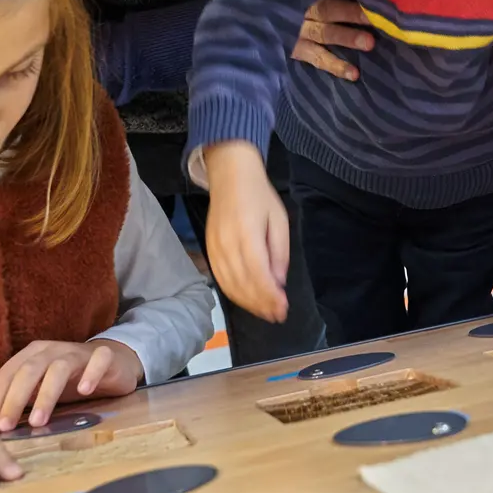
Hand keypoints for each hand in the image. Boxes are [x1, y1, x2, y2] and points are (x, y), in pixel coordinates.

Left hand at [0, 338, 143, 431]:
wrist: (113, 363)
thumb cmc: (71, 381)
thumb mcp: (42, 390)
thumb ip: (23, 403)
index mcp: (31, 356)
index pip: (7, 375)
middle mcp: (51, 350)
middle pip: (28, 371)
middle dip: (14, 400)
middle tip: (6, 426)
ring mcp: (78, 352)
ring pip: (59, 369)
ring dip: (46, 395)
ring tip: (37, 421)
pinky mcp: (104, 356)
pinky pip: (98, 361)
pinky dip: (91, 374)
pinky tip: (85, 391)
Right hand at [203, 141, 289, 321]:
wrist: (230, 176)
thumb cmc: (260, 195)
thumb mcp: (279, 220)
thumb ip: (279, 253)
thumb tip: (278, 283)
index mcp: (247, 233)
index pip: (258, 274)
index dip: (270, 296)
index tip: (283, 309)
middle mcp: (227, 244)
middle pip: (243, 284)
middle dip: (261, 304)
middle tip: (277, 316)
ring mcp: (214, 248)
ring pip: (230, 285)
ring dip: (249, 303)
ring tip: (265, 313)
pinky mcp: (208, 250)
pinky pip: (220, 279)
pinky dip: (234, 294)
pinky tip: (247, 301)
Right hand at [290, 0, 372, 80]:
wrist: (248, 24)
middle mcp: (301, 9)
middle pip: (329, 9)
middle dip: (353, 13)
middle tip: (377, 15)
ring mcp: (298, 31)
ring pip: (326, 33)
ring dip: (348, 38)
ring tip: (370, 43)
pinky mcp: (296, 50)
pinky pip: (318, 58)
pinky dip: (335, 66)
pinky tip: (354, 74)